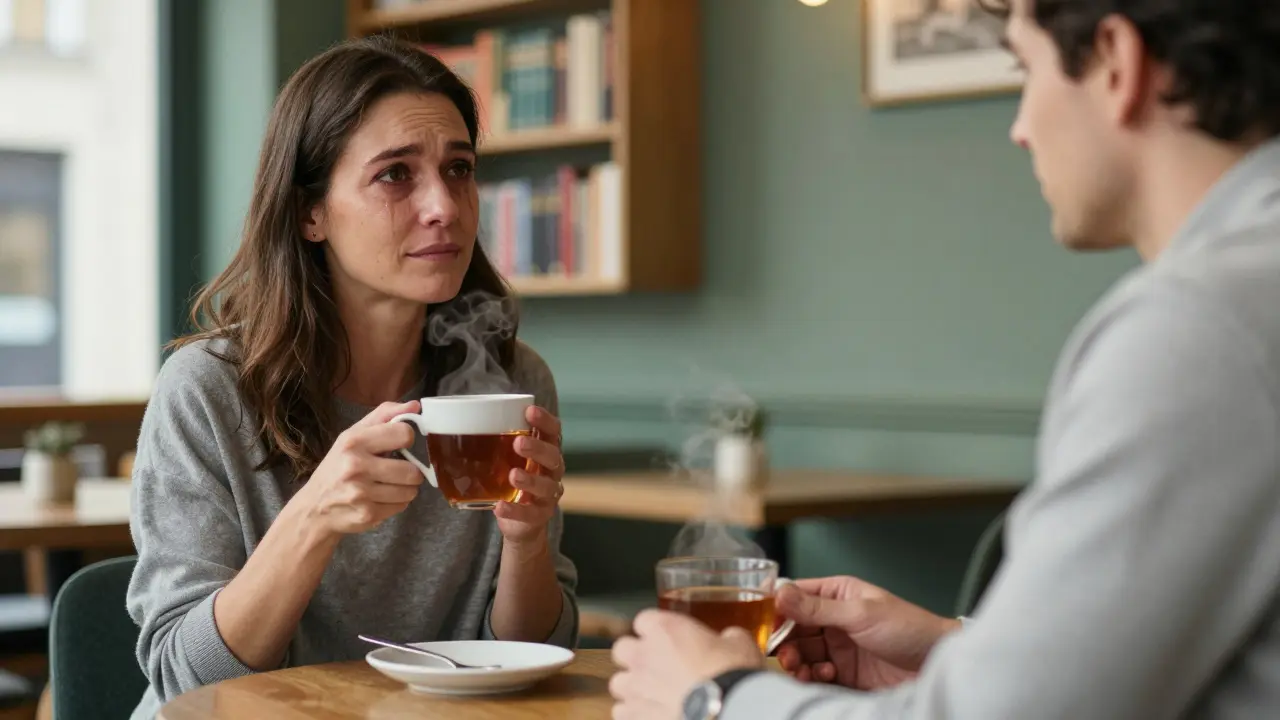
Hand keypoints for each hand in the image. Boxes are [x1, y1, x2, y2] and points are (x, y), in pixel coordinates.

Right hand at [289, 400, 423, 538]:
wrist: (314, 508)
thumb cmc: (338, 467)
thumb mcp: (353, 435)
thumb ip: (384, 416)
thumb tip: (415, 405)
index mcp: (353, 441)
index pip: (404, 434)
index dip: (406, 440)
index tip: (399, 446)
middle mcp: (355, 466)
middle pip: (412, 470)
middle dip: (410, 471)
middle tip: (396, 471)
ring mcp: (361, 493)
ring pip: (410, 490)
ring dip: (404, 489)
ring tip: (388, 486)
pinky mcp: (367, 514)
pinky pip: (402, 506)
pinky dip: (396, 503)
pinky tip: (380, 499)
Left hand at [494, 405, 564, 544]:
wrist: (520, 523)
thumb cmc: (509, 481)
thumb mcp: (503, 459)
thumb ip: (487, 441)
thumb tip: (438, 418)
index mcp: (545, 451)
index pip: (552, 432)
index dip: (544, 421)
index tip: (530, 411)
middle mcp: (551, 471)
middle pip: (553, 456)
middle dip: (537, 448)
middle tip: (518, 443)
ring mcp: (548, 495)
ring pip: (546, 486)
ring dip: (530, 480)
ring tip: (513, 475)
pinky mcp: (539, 516)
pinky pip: (530, 514)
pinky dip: (515, 510)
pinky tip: (500, 507)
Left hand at [610, 610, 764, 719]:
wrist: (727, 709)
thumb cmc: (732, 675)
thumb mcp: (739, 644)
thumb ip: (727, 637)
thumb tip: (730, 639)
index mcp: (664, 629)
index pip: (644, 620)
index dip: (654, 630)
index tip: (666, 637)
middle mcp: (643, 655)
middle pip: (622, 649)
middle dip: (635, 656)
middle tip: (655, 665)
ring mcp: (636, 688)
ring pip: (618, 683)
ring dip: (632, 687)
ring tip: (652, 695)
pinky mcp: (635, 717)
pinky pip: (622, 713)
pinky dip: (634, 714)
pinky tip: (651, 715)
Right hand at [773, 576, 960, 690]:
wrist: (936, 665)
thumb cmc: (908, 629)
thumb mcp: (860, 614)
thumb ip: (818, 608)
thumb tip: (780, 594)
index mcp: (838, 594)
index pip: (797, 596)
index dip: (779, 608)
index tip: (766, 623)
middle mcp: (834, 618)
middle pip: (794, 627)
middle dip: (786, 641)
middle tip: (785, 654)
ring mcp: (839, 645)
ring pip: (802, 652)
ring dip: (797, 661)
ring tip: (801, 669)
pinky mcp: (845, 671)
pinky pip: (816, 673)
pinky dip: (813, 676)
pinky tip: (825, 675)